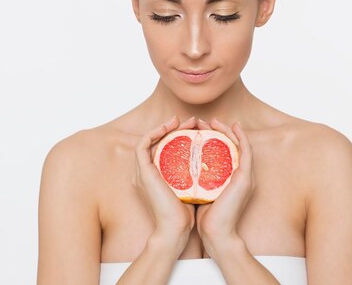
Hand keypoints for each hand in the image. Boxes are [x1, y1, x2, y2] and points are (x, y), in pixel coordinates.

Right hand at [132, 116, 196, 249]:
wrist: (176, 230)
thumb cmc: (187, 214)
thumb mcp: (192, 188)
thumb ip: (194, 175)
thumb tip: (209, 162)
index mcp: (158, 175)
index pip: (167, 147)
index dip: (180, 134)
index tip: (198, 129)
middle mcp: (148, 171)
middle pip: (159, 141)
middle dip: (175, 127)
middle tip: (193, 122)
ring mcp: (144, 171)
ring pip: (149, 139)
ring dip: (165, 126)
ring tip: (183, 121)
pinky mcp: (143, 171)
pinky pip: (142, 144)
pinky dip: (153, 133)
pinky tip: (169, 127)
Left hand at [195, 118, 256, 256]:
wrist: (216, 233)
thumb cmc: (207, 217)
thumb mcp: (202, 192)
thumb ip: (200, 180)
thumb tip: (185, 168)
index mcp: (232, 178)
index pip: (225, 151)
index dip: (214, 137)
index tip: (199, 129)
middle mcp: (242, 175)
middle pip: (232, 144)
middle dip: (218, 130)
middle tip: (202, 122)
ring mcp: (246, 175)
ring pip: (239, 144)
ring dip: (226, 130)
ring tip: (212, 121)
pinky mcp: (245, 177)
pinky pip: (246, 151)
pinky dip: (241, 137)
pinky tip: (233, 127)